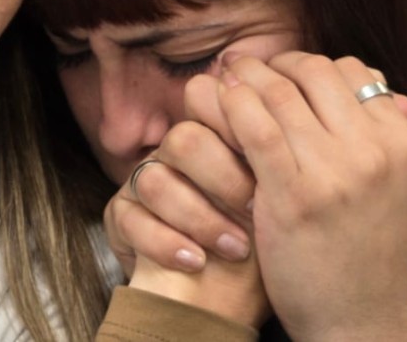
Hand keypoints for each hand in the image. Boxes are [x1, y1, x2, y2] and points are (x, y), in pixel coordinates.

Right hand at [108, 121, 268, 327]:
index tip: (269, 161)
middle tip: (254, 206)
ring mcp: (143, 182)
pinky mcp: (121, 216)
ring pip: (154, 179)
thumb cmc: (260, 244)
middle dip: (223, 176)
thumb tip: (285, 124)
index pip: (211, 107)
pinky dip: (166, 243)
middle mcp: (173, 154)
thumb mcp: (276, 201)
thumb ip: (273, 159)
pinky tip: (196, 261)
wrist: (229, 298)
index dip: (236, 128)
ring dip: (199, 217)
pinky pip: (131, 220)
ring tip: (235, 248)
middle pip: (183, 140)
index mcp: (213, 136)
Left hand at [215, 53, 406, 341]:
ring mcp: (331, 173)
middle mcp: (372, 152)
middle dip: (281, 63)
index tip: (292, 73)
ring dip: (251, 76)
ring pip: (282, 94)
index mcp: (403, 146)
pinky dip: (236, 105)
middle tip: (256, 67)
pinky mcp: (290, 196)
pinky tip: (223, 99)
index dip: (318, 66)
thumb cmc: (385, 257)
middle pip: (318, 74)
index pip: (357, 74)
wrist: (357, 319)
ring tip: (231, 72)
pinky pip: (257, 129)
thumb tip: (404, 98)